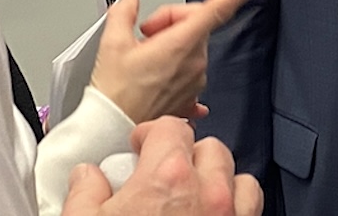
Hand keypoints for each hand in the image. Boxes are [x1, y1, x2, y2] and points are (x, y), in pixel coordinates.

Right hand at [60, 117, 262, 215]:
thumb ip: (85, 194)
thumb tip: (88, 175)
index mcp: (169, 177)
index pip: (172, 129)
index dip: (152, 134)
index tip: (139, 147)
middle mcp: (210, 192)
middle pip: (209, 149)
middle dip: (186, 155)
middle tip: (162, 174)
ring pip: (238, 178)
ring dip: (218, 180)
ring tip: (193, 197)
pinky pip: (252, 208)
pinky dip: (236, 206)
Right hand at [90, 0, 264, 122]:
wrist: (110, 130)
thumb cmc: (114, 93)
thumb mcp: (111, 43)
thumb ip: (124, 12)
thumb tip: (130, 1)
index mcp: (182, 43)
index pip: (219, 7)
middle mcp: (195, 61)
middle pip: (195, 23)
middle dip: (171, 21)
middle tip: (145, 35)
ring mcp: (196, 80)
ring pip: (191, 46)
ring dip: (172, 45)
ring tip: (144, 59)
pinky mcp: (191, 96)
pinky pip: (190, 70)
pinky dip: (174, 67)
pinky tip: (155, 75)